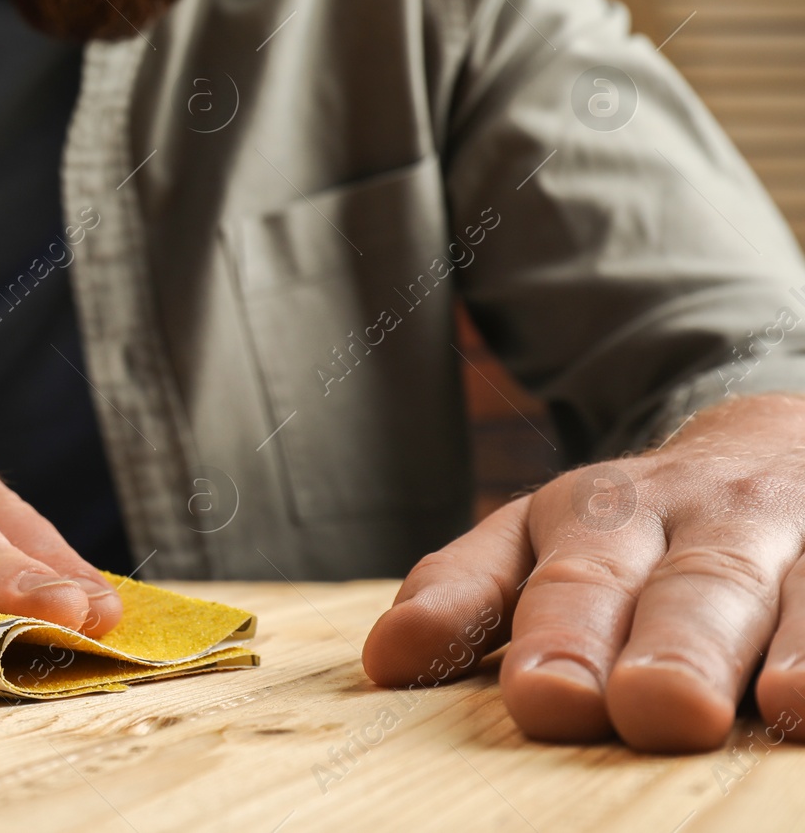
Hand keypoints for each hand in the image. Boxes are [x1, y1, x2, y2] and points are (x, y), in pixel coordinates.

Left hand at [362, 393, 804, 752]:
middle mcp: (697, 516)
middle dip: (671, 646)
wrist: (771, 443)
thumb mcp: (536, 538)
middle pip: (686, 585)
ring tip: (784, 705)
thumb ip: (465, 593)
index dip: (558, 636)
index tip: (543, 697)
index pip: (571, 578)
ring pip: (788, 587)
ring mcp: (788, 531)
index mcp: (595, 515)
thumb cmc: (631, 527)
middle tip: (655, 707)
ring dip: (789, 645)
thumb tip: (386, 659)